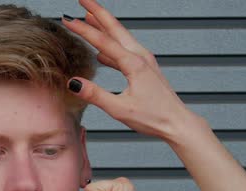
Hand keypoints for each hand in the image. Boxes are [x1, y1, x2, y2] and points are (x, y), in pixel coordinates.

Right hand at [63, 0, 196, 141]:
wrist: (178, 123)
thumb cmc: (154, 118)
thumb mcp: (120, 109)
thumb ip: (95, 95)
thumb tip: (73, 82)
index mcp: (134, 64)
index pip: (103, 42)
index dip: (83, 29)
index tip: (67, 19)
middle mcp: (140, 57)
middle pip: (115, 28)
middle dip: (98, 12)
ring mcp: (145, 62)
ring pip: (121, 37)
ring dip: (104, 26)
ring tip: (90, 18)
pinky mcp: (146, 69)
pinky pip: (125, 51)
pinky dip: (111, 46)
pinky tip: (102, 53)